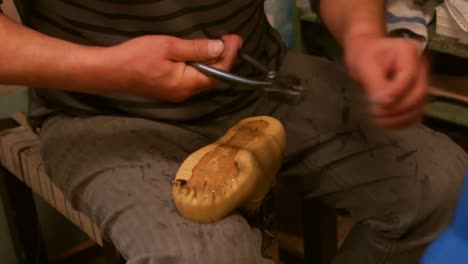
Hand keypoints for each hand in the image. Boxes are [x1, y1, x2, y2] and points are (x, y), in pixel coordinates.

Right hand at [106, 34, 242, 101]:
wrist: (111, 71)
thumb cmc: (137, 57)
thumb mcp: (169, 47)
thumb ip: (196, 49)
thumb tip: (220, 48)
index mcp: (187, 84)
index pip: (219, 73)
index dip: (230, 55)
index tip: (235, 39)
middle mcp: (186, 93)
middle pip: (214, 78)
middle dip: (225, 58)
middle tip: (230, 39)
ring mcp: (178, 93)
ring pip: (204, 79)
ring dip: (214, 62)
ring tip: (219, 44)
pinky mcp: (171, 89)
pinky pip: (193, 79)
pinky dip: (202, 66)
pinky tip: (201, 54)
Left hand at [345, 35, 427, 127]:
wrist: (365, 55)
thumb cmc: (364, 56)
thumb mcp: (365, 65)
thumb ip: (376, 83)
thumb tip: (385, 103)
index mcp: (408, 52)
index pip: (409, 75)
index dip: (397, 92)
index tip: (378, 102)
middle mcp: (420, 66)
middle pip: (418, 93)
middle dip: (397, 108)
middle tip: (375, 113)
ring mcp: (421, 82)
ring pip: (419, 105)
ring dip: (399, 118)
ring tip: (377, 120)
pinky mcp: (415, 95)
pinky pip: (415, 112)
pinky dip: (402, 121)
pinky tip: (386, 123)